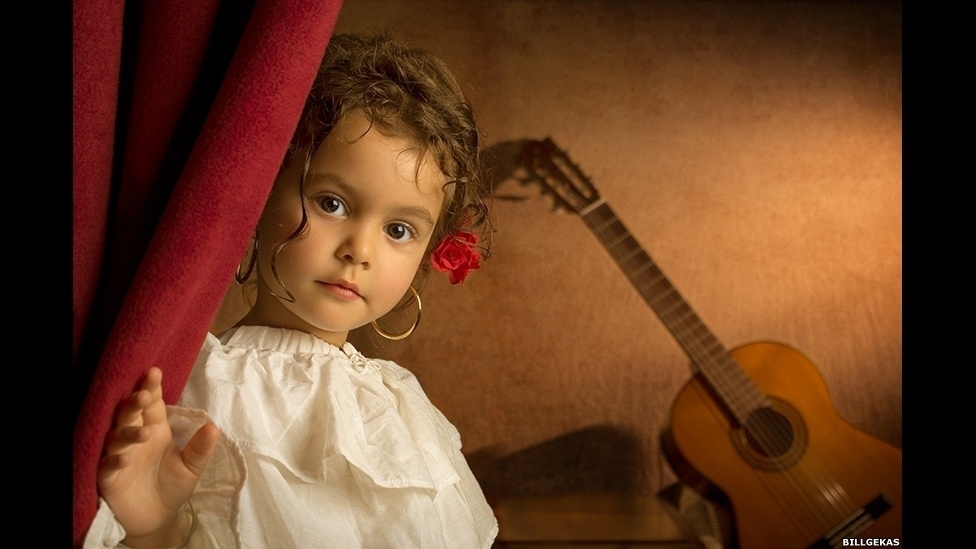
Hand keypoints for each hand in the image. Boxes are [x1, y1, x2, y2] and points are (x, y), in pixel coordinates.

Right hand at [97, 367, 217, 547]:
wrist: (158, 518)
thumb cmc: (172, 486)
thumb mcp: (191, 467)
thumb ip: (200, 449)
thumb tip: (214, 427)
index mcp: (155, 429)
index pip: (151, 405)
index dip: (151, 388)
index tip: (154, 372)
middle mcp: (135, 439)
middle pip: (129, 415)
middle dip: (134, 403)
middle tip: (143, 395)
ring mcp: (120, 457)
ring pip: (116, 438)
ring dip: (128, 433)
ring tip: (145, 434)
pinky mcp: (109, 478)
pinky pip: (106, 466)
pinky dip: (114, 461)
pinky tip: (124, 459)